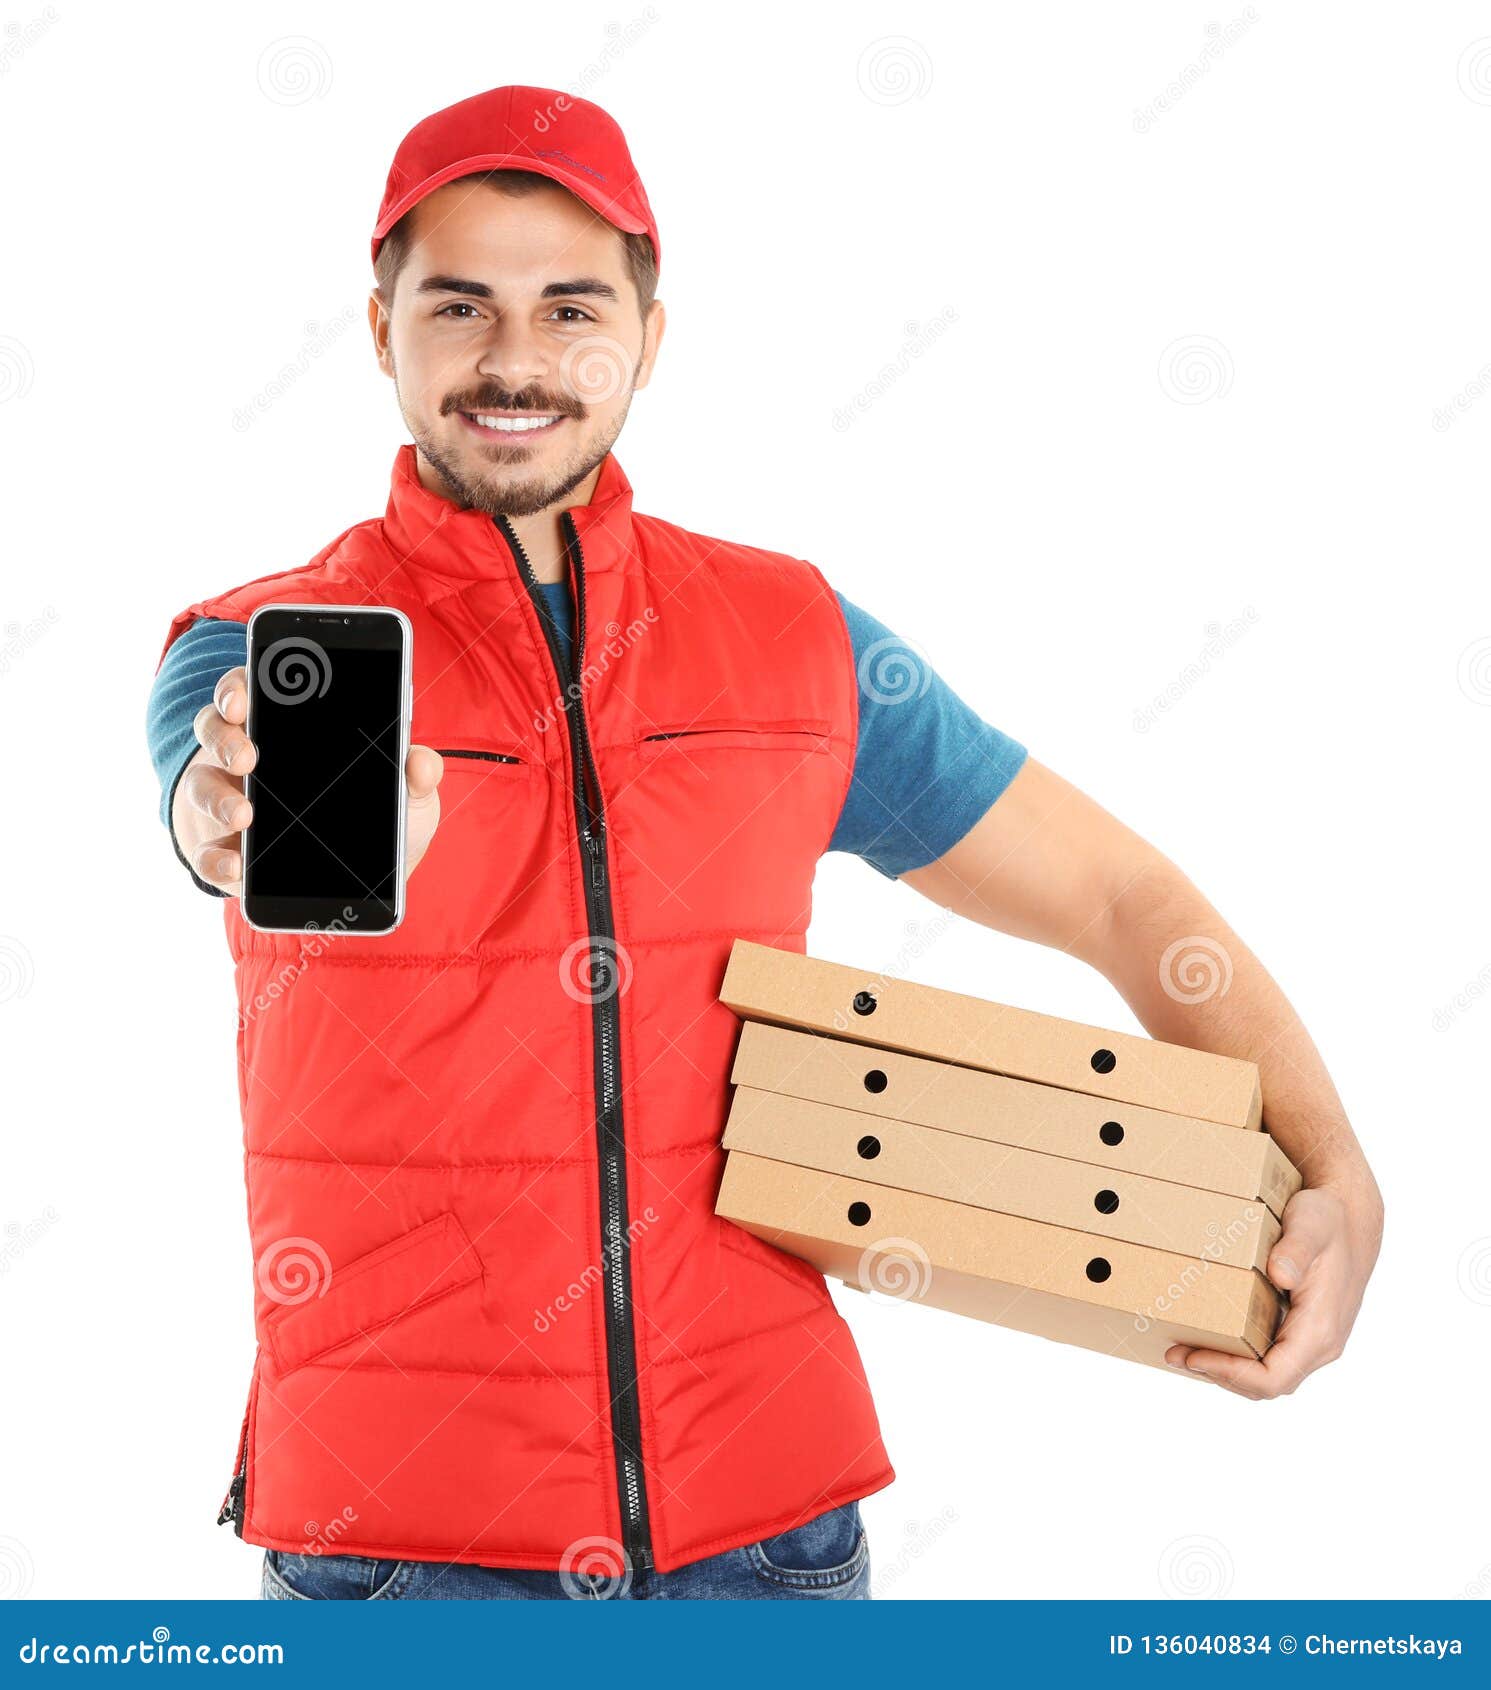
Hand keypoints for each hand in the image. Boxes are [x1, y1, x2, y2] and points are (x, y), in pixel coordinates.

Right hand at [174, 666, 444, 895]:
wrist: (358, 880)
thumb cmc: (378, 821)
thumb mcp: (406, 797)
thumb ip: (416, 777)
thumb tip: (422, 764)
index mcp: (287, 728)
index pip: (251, 688)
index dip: (239, 687)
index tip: (244, 699)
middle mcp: (247, 756)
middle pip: (216, 728)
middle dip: (225, 738)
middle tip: (247, 758)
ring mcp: (228, 802)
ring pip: (201, 785)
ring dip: (218, 798)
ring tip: (244, 815)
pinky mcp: (224, 852)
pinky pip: (205, 852)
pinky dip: (213, 858)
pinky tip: (236, 865)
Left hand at [1164, 1181, 1382, 1398]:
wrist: (1349, 1217)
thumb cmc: (1328, 1220)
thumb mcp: (1312, 1225)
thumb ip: (1296, 1249)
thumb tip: (1280, 1274)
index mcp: (1321, 1330)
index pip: (1275, 1377)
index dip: (1232, 1374)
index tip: (1194, 1356)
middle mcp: (1321, 1344)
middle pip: (1268, 1384)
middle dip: (1219, 1374)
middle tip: (1174, 1353)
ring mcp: (1313, 1341)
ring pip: (1268, 1376)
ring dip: (1226, 1370)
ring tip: (1183, 1351)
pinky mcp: (1302, 1331)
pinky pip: (1270, 1359)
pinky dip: (1239, 1358)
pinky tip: (1210, 1339)